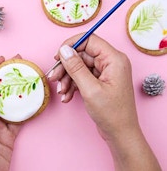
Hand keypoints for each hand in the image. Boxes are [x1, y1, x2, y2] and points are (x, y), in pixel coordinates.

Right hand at [48, 33, 160, 169]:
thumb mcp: (90, 89)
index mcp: (114, 59)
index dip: (71, 45)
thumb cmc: (111, 113)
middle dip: (66, 67)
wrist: (120, 133)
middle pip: (81, 55)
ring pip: (79, 66)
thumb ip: (76, 67)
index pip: (89, 40)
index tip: (57, 56)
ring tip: (61, 92)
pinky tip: (67, 96)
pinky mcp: (99, 81)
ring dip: (67, 78)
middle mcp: (110, 62)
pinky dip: (72, 85)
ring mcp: (105, 72)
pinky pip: (81, 76)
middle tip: (53, 77)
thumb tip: (64, 50)